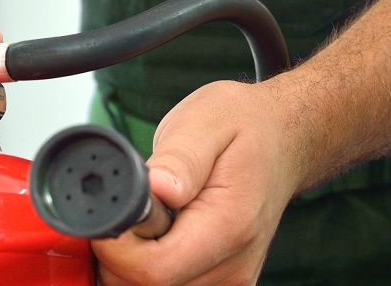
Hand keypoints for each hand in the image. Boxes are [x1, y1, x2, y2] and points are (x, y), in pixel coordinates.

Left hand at [93, 80, 302, 284]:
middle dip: (119, 253)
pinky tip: (151, 236)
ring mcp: (229, 279)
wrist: (283, 139)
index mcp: (229, 226)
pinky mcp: (220, 283)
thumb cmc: (244, 126)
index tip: (107, 214)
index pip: (155, 269)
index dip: (116, 247)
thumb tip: (154, 189)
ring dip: (131, 260)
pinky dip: (146, 267)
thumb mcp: (207, 121)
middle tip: (124, 209)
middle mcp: (233, 265)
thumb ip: (179, 159)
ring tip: (143, 218)